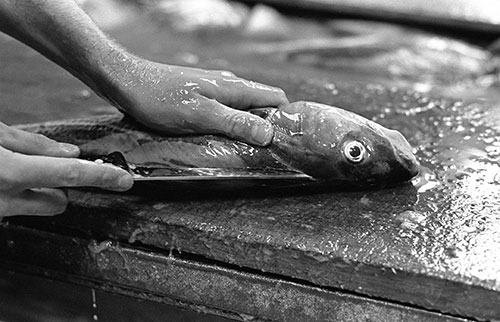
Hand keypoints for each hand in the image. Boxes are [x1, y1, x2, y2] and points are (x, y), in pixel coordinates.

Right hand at [0, 123, 132, 216]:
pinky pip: (13, 209)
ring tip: (9, 171)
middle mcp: (3, 201)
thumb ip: (29, 143)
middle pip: (58, 201)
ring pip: (35, 208)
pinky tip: (0, 181)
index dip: (101, 176)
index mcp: (8, 172)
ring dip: (34, 193)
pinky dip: (11, 196)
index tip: (122, 179)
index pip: (70, 174)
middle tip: (36, 166)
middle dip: (58, 186)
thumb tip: (67, 152)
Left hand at [109, 60, 287, 145]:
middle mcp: (228, 86)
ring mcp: (213, 91)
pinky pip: (223, 113)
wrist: (126, 82)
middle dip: (265, 128)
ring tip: (240, 152)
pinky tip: (218, 141)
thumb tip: (268, 133)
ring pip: (241, 111)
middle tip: (261, 154)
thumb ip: (234, 122)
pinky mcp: (200, 98)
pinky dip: (227, 127)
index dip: (284, 118)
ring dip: (244, 130)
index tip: (284, 142)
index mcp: (234, 87)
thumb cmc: (160, 98)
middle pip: (260, 106)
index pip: (275, 98)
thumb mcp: (200, 114)